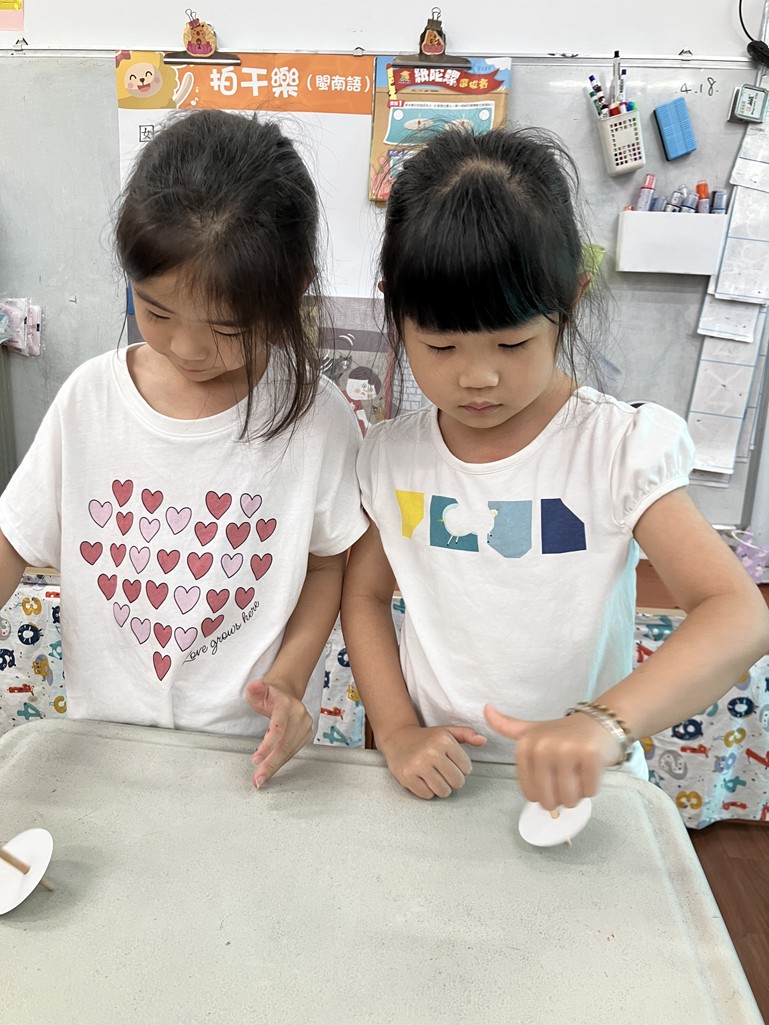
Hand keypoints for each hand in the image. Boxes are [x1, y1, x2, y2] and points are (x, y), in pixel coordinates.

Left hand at [246, 679, 312, 787]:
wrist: (286, 692)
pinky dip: (282, 761)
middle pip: (285, 744)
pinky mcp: (307, 733)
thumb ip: (255, 690)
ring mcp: (306, 724)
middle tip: (258, 778)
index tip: (256, 759)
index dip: (268, 745)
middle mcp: (299, 715)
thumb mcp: (258, 690)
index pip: (278, 728)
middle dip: (270, 764)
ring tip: (262, 777)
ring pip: (290, 751)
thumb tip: (254, 687)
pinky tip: (271, 767)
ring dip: (275, 765)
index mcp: (286, 705)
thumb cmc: (270, 694)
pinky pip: (294, 751)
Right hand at [378, 723, 486, 799]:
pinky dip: (427, 791)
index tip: (451, 764)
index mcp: (444, 740)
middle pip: (457, 782)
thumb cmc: (426, 737)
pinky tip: (422, 779)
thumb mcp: (446, 731)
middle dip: (452, 781)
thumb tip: (483, 740)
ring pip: (443, 791)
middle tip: (443, 773)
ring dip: (441, 788)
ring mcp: (418, 764)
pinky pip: (427, 795)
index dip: (461, 769)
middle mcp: (431, 751)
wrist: (397, 738)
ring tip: (434, 777)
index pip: (467, 768)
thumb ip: (466, 734)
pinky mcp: (407, 776)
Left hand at [483, 705, 622, 809]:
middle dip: (561, 797)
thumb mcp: (531, 729)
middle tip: (568, 777)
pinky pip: (589, 792)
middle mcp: (543, 746)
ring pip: (569, 799)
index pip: (530, 794)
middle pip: (549, 800)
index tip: (552, 777)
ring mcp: (566, 750)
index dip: (544, 793)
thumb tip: (485, 709)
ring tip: (579, 773)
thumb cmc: (564, 733)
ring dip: (577, 794)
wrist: (601, 722)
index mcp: (526, 745)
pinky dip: (592, 787)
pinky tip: (591, 769)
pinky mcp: (590, 755)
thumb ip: (506, 726)